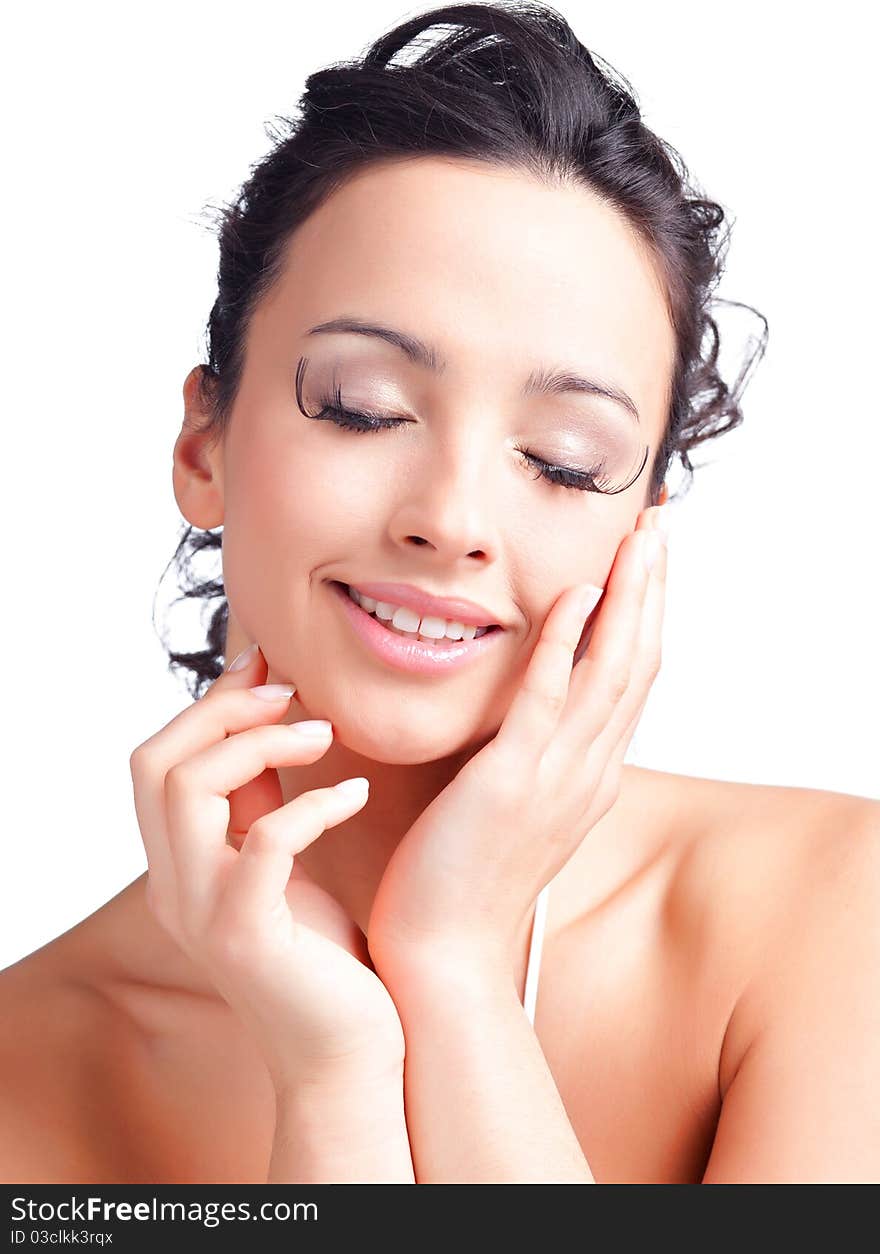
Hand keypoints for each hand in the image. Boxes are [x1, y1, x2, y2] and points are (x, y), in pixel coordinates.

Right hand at [128, 645, 405, 1094]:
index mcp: (181, 864)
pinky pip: (263, 843)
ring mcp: (203, 914)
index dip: (209, 702)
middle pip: (154, 762)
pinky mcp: (247, 938)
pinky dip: (311, 805)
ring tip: (327, 736)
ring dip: (261, 745)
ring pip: (187, 789)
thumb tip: (272, 712)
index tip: (268, 663)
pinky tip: (356, 795)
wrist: (347, 1055)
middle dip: (219, 711)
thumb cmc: (323, 957)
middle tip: (290, 693)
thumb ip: (262, 799)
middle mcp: (175, 887)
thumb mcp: (284, 862)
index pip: (159, 759)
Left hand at [367, 505, 668, 981]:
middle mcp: (588, 773)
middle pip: (639, 664)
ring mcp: (556, 779)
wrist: (441, 957)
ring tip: (638, 539)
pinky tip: (575, 595)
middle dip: (651, 590)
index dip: (646, 615)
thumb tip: (527, 716)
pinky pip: (546, 699)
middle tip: (658, 526)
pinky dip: (566, 643)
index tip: (647, 561)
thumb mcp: (515, 812)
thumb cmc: (462, 883)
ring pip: (610, 672)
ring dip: (628, 599)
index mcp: (590, 777)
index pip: (633, 680)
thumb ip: (531, 759)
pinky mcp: (509, 783)